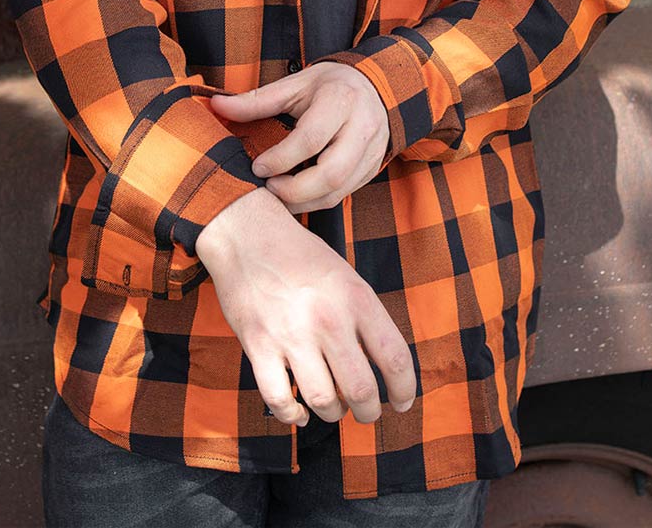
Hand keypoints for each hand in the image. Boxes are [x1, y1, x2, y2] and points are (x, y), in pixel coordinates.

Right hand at [195, 187, 415, 425]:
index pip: (394, 357)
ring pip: (324, 401)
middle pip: (362, 390)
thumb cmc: (301, 256)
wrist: (247, 234)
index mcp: (357, 298)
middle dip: (369, 412)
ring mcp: (292, 335)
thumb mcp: (346, 276)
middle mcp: (328, 319)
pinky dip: (292, 416)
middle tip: (367, 412)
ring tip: (334, 407)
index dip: (404, 389)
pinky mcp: (259, 346)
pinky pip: (280, 400)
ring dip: (333, 414)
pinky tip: (299, 413)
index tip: (402, 403)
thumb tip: (381, 366)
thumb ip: (364, 318)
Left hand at [210, 62, 389, 212]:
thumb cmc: (329, 85)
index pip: (311, 139)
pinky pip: (344, 194)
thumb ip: (257, 100)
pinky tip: (296, 197)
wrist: (375, 86)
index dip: (280, 159)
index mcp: (341, 100)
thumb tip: (216, 105)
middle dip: (294, 190)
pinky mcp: (373, 167)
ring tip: (278, 196)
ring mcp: (372, 150)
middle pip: (331, 173)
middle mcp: (362, 126)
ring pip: (339, 191)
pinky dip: (317, 201)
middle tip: (268, 188)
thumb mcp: (295, 85)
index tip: (257, 167)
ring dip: (304, 202)